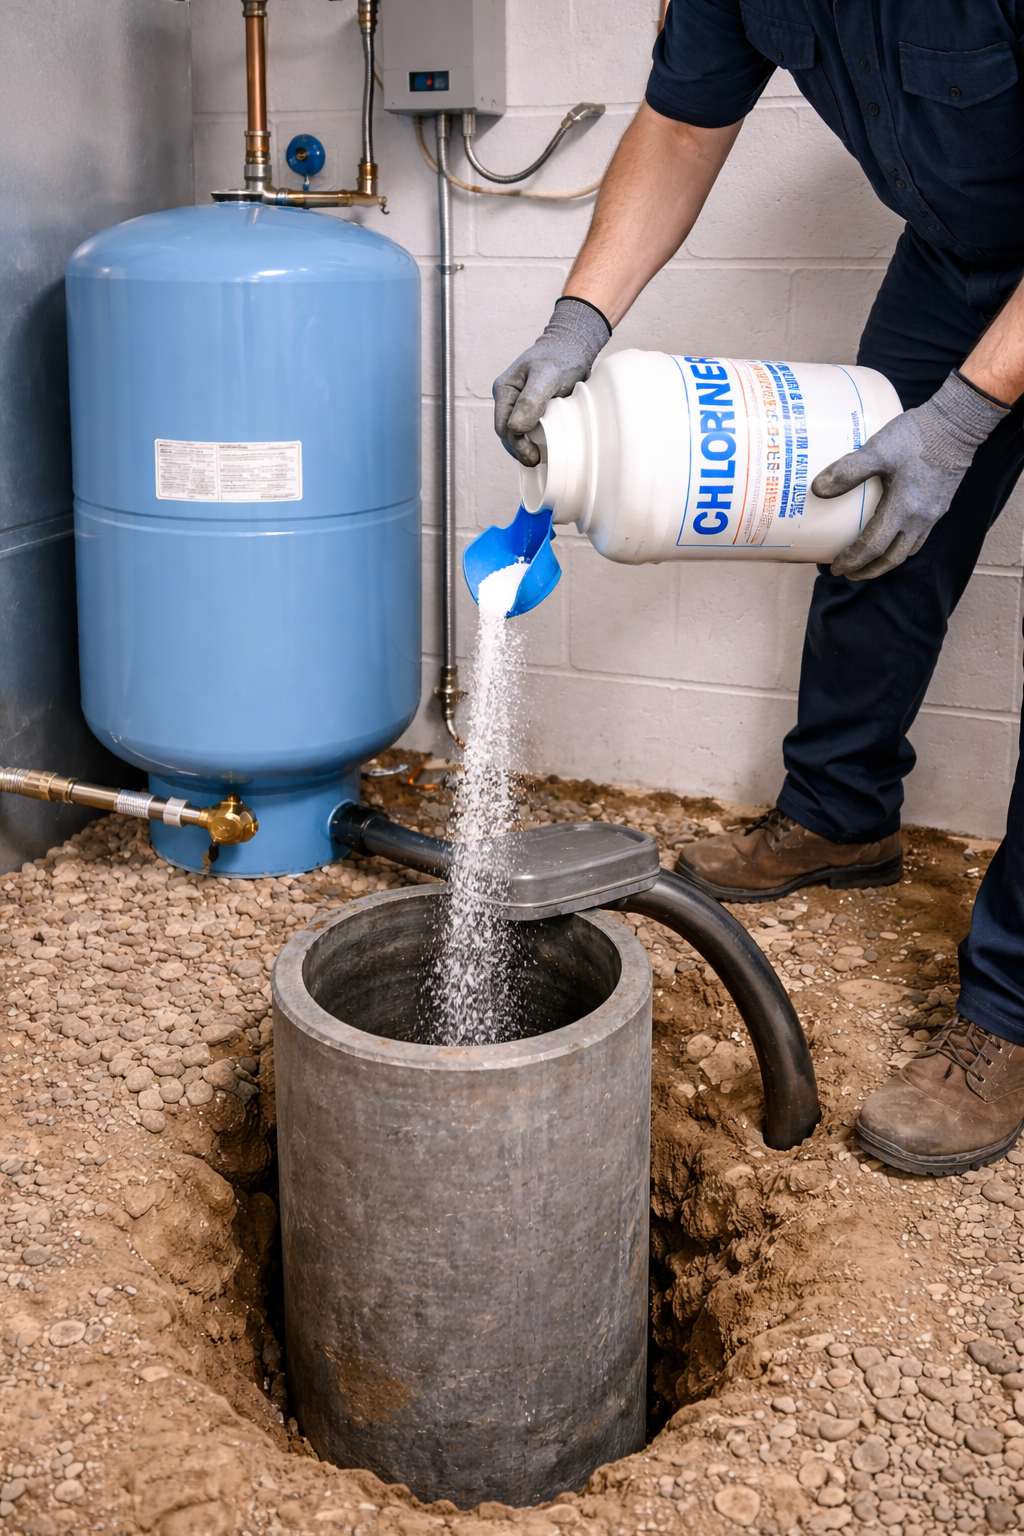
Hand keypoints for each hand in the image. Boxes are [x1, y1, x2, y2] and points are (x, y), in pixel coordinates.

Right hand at [493, 297, 610, 465]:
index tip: (532, 456)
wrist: (575, 345)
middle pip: (508, 434)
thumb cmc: (561, 356)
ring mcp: (520, 405)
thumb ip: (531, 400)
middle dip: (519, 450)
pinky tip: (546, 448)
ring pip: (518, 434)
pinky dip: (537, 441)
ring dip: (527, 447)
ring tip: (540, 458)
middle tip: (536, 461)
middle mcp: (509, 399)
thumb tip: (516, 428)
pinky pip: (531, 430)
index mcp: (505, 390)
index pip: (503, 426)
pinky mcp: (534, 409)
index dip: (515, 445)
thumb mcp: (547, 375)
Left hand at [812, 370, 1008, 580]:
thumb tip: (818, 489)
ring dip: (886, 561)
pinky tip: (893, 536)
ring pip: (908, 550)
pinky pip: (919, 536)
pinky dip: (902, 546)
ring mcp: (933, 513)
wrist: (956, 424)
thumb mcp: (877, 450)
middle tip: (848, 573)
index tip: (836, 567)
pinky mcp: (940, 505)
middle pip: (892, 559)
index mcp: (903, 509)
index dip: (852, 560)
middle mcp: (920, 518)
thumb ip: (847, 471)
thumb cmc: (916, 436)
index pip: (873, 547)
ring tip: (869, 562)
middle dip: (868, 570)